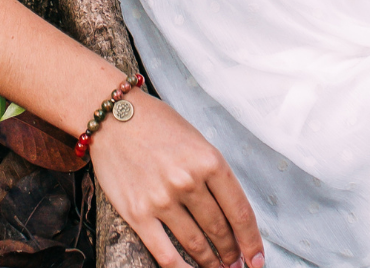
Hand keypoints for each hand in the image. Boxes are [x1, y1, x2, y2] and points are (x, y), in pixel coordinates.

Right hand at [90, 90, 264, 267]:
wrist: (112, 116)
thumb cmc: (156, 124)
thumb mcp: (195, 139)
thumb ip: (212, 172)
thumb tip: (230, 210)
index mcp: (209, 160)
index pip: (240, 211)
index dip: (252, 241)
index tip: (257, 258)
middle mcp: (188, 181)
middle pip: (220, 230)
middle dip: (232, 252)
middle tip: (237, 263)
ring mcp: (162, 200)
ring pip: (196, 245)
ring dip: (211, 262)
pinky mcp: (138, 214)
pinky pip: (166, 255)